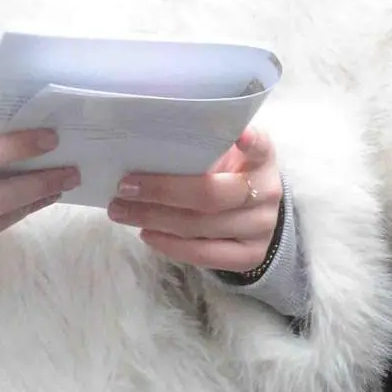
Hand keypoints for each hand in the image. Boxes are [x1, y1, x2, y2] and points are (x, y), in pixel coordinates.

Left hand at [114, 128, 284, 276]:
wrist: (254, 214)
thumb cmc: (228, 176)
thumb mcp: (225, 156)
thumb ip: (200, 151)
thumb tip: (143, 151)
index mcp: (262, 159)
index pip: (261, 147)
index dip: (250, 142)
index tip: (238, 136)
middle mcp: (268, 192)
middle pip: (212, 195)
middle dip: (162, 191)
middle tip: (124, 187)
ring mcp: (262, 227)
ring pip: (201, 227)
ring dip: (155, 219)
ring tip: (122, 211)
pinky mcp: (251, 255)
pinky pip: (204, 254)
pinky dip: (170, 246)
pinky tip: (146, 234)